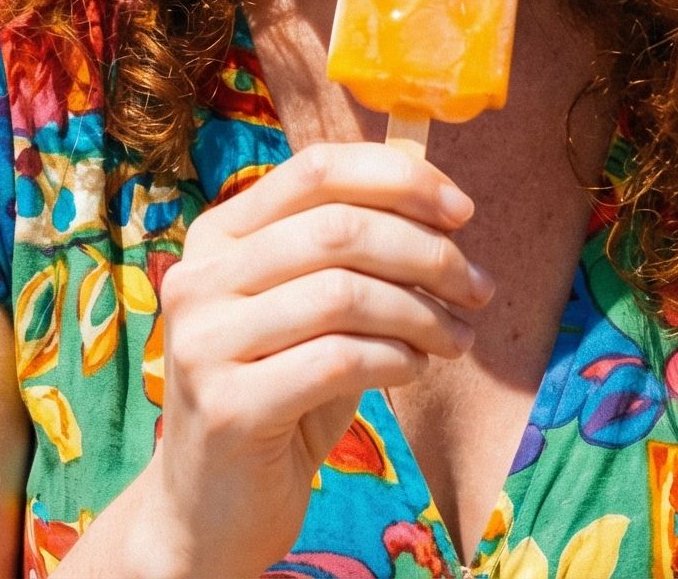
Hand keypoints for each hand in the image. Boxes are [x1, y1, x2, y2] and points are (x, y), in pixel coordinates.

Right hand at [114, 140, 492, 578]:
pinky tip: (414, 369)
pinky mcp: (228, 405)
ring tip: (457, 339)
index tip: (461, 211)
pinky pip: (338, 361)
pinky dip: (395, 359)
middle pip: (338, 229)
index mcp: (217, 235)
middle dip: (427, 253)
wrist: (211, 507)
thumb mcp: (310, 309)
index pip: (314, 170)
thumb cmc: (279, 393)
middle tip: (479, 289)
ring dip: (422, 313)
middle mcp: (199, 277)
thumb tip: (437, 192)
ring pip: (343, 293)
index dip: (398, 180)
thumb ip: (350, 252)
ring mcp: (205, 341)